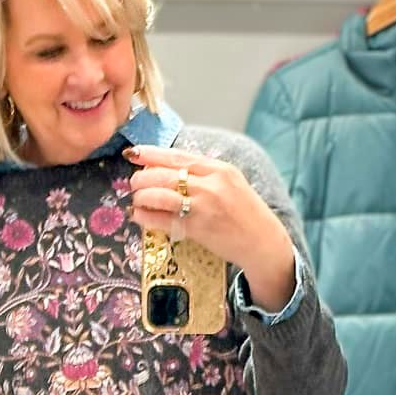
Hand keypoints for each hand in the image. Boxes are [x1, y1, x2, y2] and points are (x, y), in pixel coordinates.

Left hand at [124, 144, 295, 313]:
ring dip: (141, 196)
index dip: (151, 153)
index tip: (134, 153)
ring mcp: (202, 206)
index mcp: (218, 169)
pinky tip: (139, 216)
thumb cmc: (245, 213)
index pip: (177, 155)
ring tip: (136, 199)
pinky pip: (162, 219)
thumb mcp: (230, 182)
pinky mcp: (197, 228)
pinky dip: (145, 217)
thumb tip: (171, 168)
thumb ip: (204, 174)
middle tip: (134, 183)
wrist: (262, 241)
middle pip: (163, 174)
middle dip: (142, 178)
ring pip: (159, 195)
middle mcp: (210, 184)